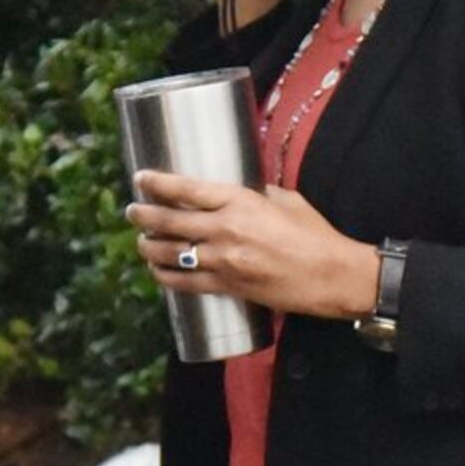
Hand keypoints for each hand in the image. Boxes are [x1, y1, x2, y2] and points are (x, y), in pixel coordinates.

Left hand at [127, 169, 379, 319]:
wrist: (331, 276)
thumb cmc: (314, 235)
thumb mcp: (285, 200)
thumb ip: (255, 194)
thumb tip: (233, 192)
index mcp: (240, 201)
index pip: (187, 189)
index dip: (158, 183)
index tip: (141, 178)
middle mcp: (226, 230)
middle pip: (170, 221)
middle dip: (144, 215)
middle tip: (132, 211)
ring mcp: (224, 261)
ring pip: (171, 254)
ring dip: (149, 247)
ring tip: (142, 242)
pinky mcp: (227, 286)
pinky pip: (185, 283)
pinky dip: (165, 277)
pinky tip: (157, 271)